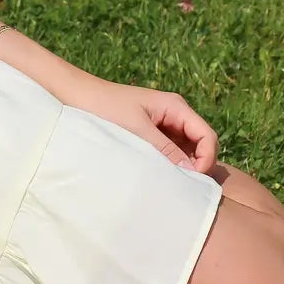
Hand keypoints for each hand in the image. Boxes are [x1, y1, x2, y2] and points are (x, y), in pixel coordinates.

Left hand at [61, 77, 218, 175]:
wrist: (76, 96)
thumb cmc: (104, 107)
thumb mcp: (136, 130)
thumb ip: (164, 149)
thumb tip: (190, 173)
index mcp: (176, 107)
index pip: (207, 136)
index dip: (206, 159)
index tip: (191, 180)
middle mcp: (174, 115)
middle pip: (200, 145)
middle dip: (196, 165)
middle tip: (181, 187)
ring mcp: (163, 125)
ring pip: (185, 151)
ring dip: (181, 166)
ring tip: (168, 182)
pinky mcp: (150, 134)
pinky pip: (169, 151)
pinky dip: (168, 163)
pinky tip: (156, 175)